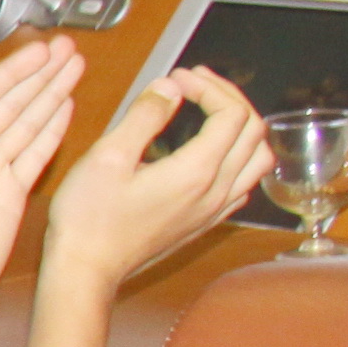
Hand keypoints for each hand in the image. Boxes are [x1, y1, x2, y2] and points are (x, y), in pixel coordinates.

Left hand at [0, 34, 78, 341]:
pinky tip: (67, 106)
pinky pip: (37, 152)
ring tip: (75, 67)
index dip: (14, 70)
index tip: (39, 49)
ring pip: (29, 121)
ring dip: (51, 94)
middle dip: (40, 75)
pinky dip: (53, 129)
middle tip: (68, 49)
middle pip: (13, 102)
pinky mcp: (14, 190)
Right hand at [38, 64, 273, 294]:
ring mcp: (216, 209)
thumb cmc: (88, 217)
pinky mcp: (207, 221)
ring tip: (212, 111)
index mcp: (196, 171)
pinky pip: (245, 183)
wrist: (87, 269)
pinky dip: (240, 156)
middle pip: (253, 131)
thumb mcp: (107, 157)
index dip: (209, 87)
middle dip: (228, 97)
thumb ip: (144, 116)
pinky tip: (213, 151)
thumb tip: (170, 87)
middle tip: (195, 83)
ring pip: (259, 159)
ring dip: (243, 127)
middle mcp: (216, 190)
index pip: (231, 114)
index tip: (177, 78)